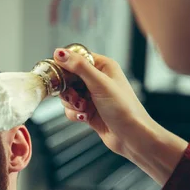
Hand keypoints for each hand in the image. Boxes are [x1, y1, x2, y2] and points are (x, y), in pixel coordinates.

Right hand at [52, 49, 187, 184]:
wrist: (131, 136)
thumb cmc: (123, 109)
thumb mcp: (99, 84)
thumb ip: (79, 67)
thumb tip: (60, 53)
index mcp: (103, 66)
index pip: (76, 58)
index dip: (65, 66)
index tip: (59, 76)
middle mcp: (97, 79)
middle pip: (68, 79)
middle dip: (68, 91)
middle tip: (76, 97)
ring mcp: (92, 96)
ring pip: (68, 96)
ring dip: (72, 105)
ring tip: (85, 110)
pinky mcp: (88, 110)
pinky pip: (71, 109)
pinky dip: (75, 114)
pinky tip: (86, 118)